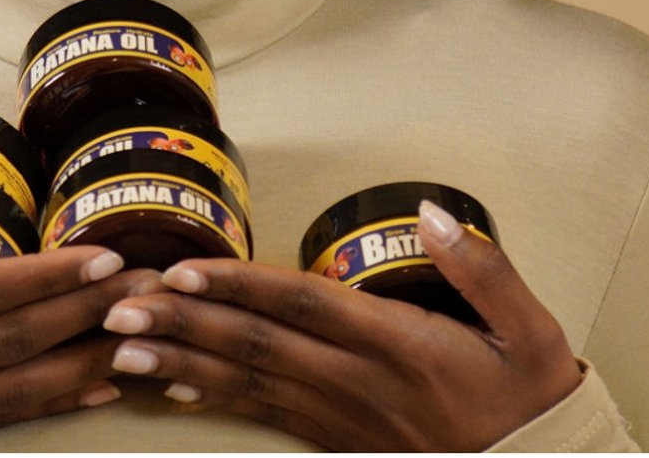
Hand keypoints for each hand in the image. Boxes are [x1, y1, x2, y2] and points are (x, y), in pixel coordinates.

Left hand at [95, 200, 580, 448]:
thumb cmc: (531, 395)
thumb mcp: (530, 327)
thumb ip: (483, 267)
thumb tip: (433, 214)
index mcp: (397, 345)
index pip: (300, 305)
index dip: (239, 286)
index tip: (184, 270)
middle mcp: (358, 382)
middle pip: (256, 345)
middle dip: (183, 323)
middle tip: (118, 307)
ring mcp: (344, 416)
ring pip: (249, 382)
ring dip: (182, 361)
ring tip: (123, 347)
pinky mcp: (339, 439)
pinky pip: (265, 415)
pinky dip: (215, 397)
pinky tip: (174, 387)